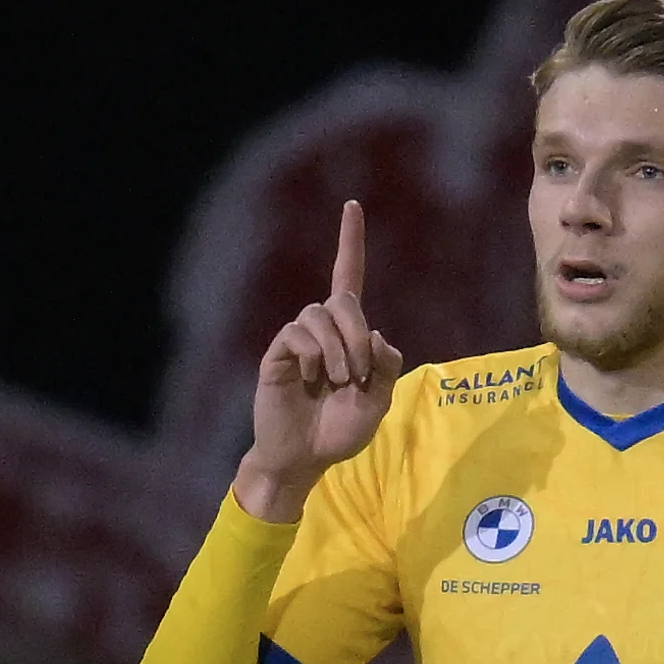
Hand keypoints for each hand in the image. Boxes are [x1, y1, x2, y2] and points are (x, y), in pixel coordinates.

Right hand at [233, 200, 403, 521]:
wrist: (305, 458)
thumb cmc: (340, 431)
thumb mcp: (379, 403)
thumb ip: (386, 368)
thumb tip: (375, 335)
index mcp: (348, 334)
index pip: (349, 277)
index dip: (350, 242)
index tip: (352, 205)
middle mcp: (321, 330)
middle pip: (342, 300)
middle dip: (357, 332)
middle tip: (359, 374)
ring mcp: (297, 342)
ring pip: (319, 315)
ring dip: (338, 348)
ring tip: (339, 381)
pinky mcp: (277, 355)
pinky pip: (296, 334)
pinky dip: (314, 355)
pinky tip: (314, 378)